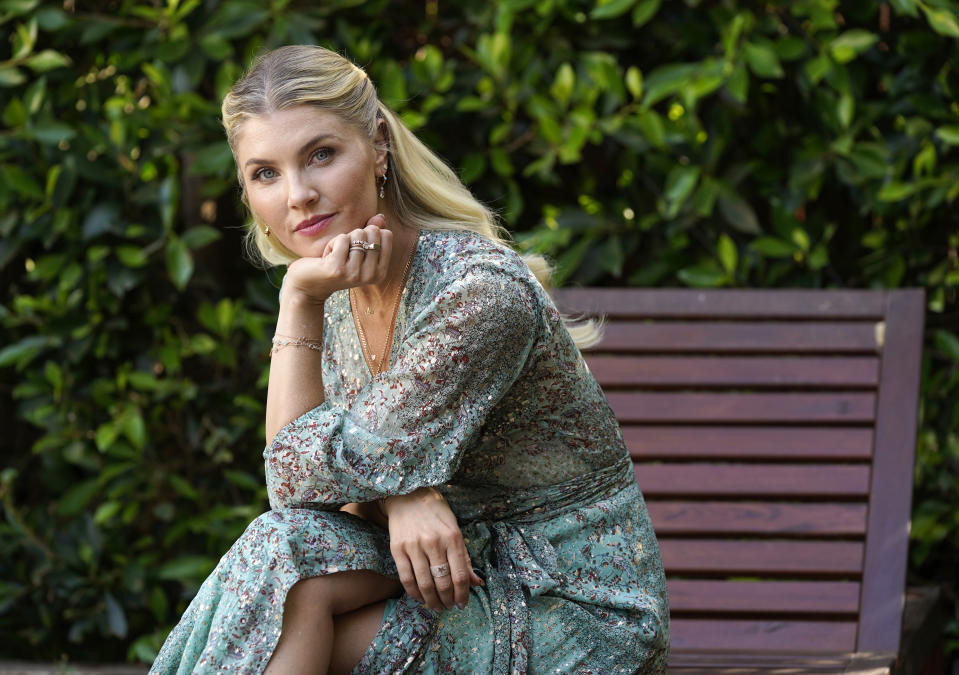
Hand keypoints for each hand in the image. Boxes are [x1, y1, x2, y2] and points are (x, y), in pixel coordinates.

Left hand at [281, 213, 392, 304]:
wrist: (309, 286)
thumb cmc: (335, 265)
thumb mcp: (356, 251)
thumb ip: (371, 234)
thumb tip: (380, 216)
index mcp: (380, 272)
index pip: (386, 235)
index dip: (369, 234)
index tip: (357, 249)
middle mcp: (371, 275)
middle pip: (373, 232)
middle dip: (356, 235)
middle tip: (345, 252)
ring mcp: (354, 273)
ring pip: (357, 234)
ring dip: (342, 240)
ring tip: (335, 255)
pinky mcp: (338, 268)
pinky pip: (342, 238)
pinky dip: (333, 242)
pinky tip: (327, 256)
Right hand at [383, 487, 483, 610]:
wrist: (409, 495)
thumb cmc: (437, 513)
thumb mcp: (455, 530)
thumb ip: (465, 558)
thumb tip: (477, 583)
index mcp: (452, 537)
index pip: (460, 575)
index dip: (463, 594)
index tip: (463, 604)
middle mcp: (434, 542)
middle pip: (443, 582)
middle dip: (448, 600)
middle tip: (449, 607)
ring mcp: (414, 546)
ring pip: (424, 584)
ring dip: (432, 601)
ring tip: (436, 606)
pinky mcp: (397, 549)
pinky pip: (406, 579)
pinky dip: (414, 593)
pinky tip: (420, 598)